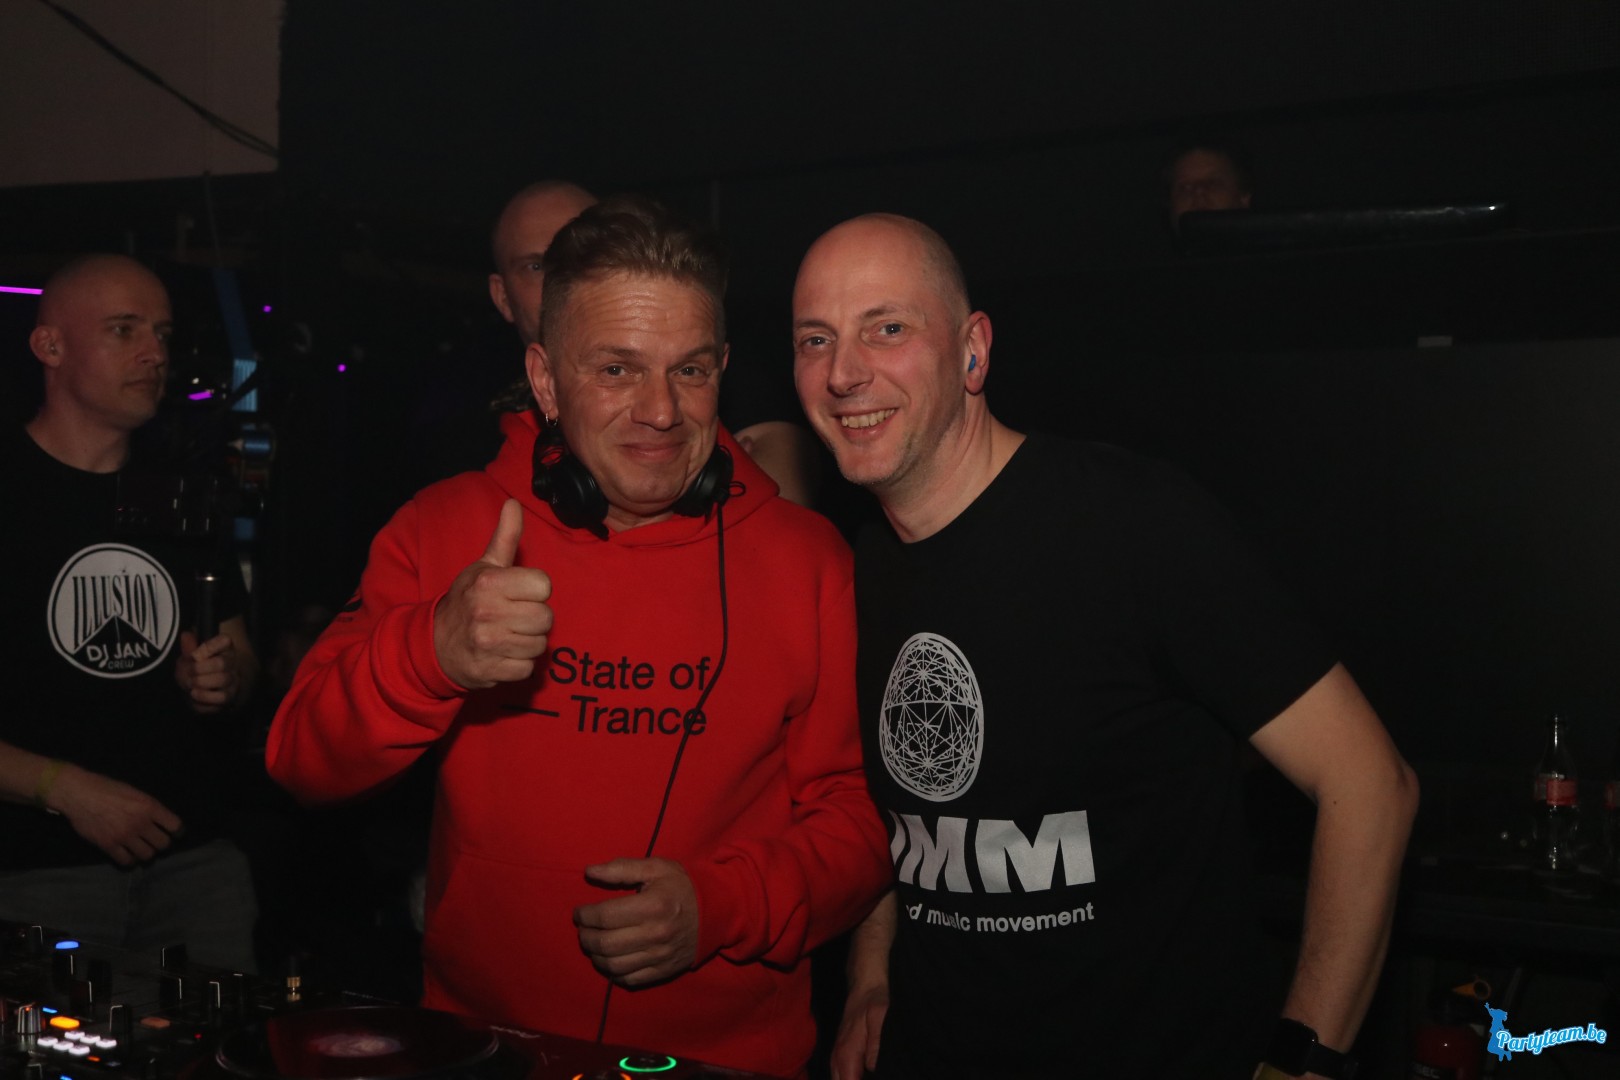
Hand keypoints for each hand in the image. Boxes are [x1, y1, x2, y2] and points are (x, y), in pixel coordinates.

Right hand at [44, 763, 181, 865]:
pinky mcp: (108, 845)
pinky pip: (126, 861)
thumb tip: (160, 821)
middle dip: (162, 844)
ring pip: (147, 855)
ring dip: (147, 854)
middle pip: (163, 844)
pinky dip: (130, 861)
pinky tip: (128, 856)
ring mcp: (124, 835)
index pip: (175, 826)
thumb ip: (149, 808)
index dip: (178, 832)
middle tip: (156, 842)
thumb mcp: (135, 792)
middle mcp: (140, 823)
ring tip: (142, 850)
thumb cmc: (107, 788)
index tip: (175, 834)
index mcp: (149, 806)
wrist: (79, 794)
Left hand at [176, 630, 240, 712]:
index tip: (193, 655)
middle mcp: (232, 663)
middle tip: (189, 673)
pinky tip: (194, 694)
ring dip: (201, 683)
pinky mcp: (230, 697)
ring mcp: (233, 681)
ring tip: (190, 685)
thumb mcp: (189, 656)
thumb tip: (186, 636)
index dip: (207, 648)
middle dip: (199, 668)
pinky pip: (220, 698)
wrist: (202, 688)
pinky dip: (204, 697)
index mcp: (224, 648)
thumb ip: (188, 647)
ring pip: (223, 680)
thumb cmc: (196, 668)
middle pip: (221, 663)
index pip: (224, 641)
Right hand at [433, 500, 552, 688]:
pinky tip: (502, 654)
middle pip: (546, 618)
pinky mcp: (490, 671)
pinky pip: (527, 669)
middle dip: (534, 619)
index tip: (519, 592)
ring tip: (507, 635)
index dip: (535, 590)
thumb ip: (504, 537)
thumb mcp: (483, 567)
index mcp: (489, 582)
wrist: (433, 644)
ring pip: (539, 645)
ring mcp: (488, 644)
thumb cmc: (466, 600)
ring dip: (527, 642)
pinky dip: (518, 664)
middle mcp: (487, 612)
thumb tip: (514, 503)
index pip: (544, 585)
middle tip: (514, 616)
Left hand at [573, 857, 699, 986]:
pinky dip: (613, 973)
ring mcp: (660, 956)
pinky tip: (610, 960)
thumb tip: (589, 871)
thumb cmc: (683, 886)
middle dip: (586, 937)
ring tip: (593, 945)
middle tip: (583, 929)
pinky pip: (630, 979)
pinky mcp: (664, 970)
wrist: (719, 910)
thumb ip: (621, 869)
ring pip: (614, 966)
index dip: (585, 916)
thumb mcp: (656, 867)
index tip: (579, 913)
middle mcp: (655, 934)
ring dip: (596, 957)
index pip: (605, 916)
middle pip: (606, 944)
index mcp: (652, 905)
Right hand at [830, 983, 887, 1079]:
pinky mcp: (841, 1054)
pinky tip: (860, 1077)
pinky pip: (840, 1076)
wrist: (865, 987)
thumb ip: (875, 1045)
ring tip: (868, 1079)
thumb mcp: (879, 1019)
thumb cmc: (874, 1003)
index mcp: (847, 1054)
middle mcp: (838, 1059)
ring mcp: (837, 1057)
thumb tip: (872, 1069)